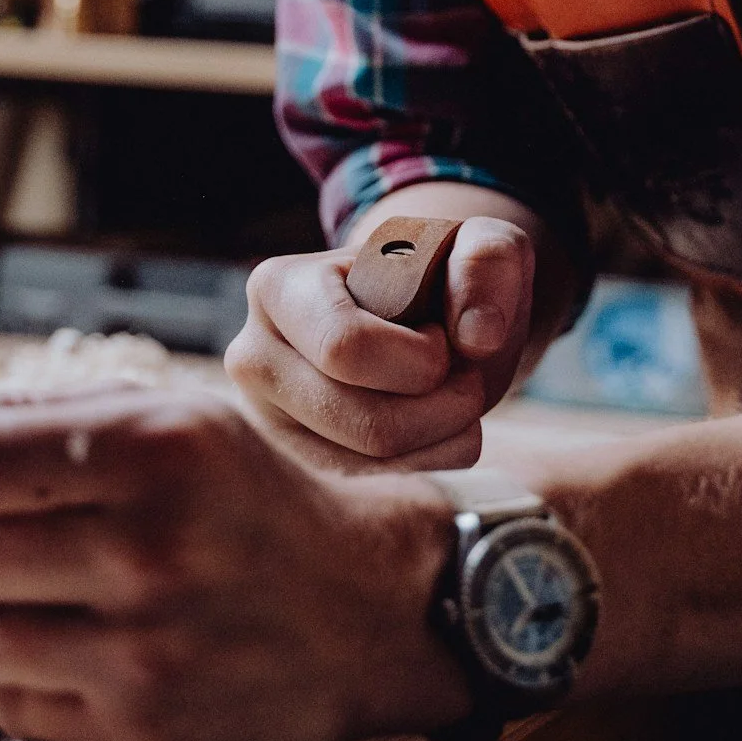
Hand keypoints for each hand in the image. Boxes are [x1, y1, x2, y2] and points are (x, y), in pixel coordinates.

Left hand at [0, 384, 467, 740]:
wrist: (372, 610)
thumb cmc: (247, 502)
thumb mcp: (155, 425)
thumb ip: (14, 415)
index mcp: (151, 447)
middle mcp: (149, 548)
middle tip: (50, 545)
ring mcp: (146, 652)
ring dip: (1, 620)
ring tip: (74, 602)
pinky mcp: (141, 736)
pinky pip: (12, 711)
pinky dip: (37, 685)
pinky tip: (101, 657)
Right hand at [225, 215, 535, 470]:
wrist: (421, 318)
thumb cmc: (443, 277)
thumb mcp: (478, 246)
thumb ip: (488, 262)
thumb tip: (478, 335)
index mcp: (278, 287)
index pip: (345, 349)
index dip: (420, 359)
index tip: (442, 337)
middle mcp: (254, 359)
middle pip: (361, 423)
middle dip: (442, 410)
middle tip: (465, 379)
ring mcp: (269, 421)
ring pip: (368, 469)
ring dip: (442, 441)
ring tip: (454, 402)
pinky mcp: (298, 466)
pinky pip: (371, 494)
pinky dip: (428, 468)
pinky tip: (440, 432)